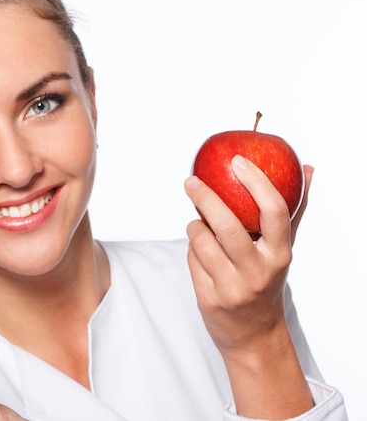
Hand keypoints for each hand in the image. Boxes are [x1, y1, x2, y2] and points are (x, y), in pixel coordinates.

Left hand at [184, 156, 313, 417]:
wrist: (254, 335)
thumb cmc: (266, 281)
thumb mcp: (281, 249)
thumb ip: (291, 211)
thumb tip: (305, 170)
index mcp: (279, 254)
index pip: (273, 212)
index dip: (256, 182)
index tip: (238, 162)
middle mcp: (258, 271)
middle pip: (227, 226)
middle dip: (205, 198)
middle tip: (191, 181)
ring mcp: (233, 288)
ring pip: (202, 242)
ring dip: (194, 226)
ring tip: (198, 223)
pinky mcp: (209, 299)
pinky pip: (192, 261)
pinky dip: (191, 249)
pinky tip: (199, 249)